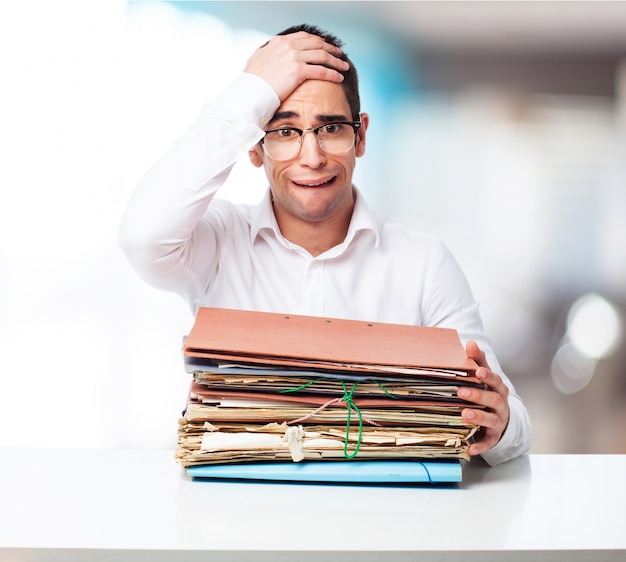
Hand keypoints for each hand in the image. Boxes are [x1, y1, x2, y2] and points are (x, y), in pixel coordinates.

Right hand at [244, 31, 349, 100]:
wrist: (251, 90)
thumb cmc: (252, 81)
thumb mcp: (257, 60)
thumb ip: (267, 54)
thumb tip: (266, 54)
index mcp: (280, 41)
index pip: (304, 37)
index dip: (318, 42)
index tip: (326, 47)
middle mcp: (288, 46)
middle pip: (317, 44)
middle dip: (331, 49)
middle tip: (340, 55)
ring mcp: (293, 57)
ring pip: (322, 56)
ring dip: (336, 61)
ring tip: (344, 67)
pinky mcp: (297, 70)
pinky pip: (321, 70)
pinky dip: (332, 73)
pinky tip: (339, 77)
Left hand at [458, 341, 509, 456]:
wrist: (504, 420)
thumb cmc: (489, 394)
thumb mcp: (486, 379)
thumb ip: (478, 362)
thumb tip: (470, 343)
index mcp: (498, 389)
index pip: (494, 380)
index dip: (487, 376)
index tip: (478, 371)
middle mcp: (501, 405)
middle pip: (493, 399)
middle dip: (478, 395)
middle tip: (461, 391)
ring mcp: (498, 422)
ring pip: (491, 420)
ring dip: (478, 417)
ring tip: (464, 414)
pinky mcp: (493, 437)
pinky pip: (488, 442)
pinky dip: (480, 446)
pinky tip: (470, 449)